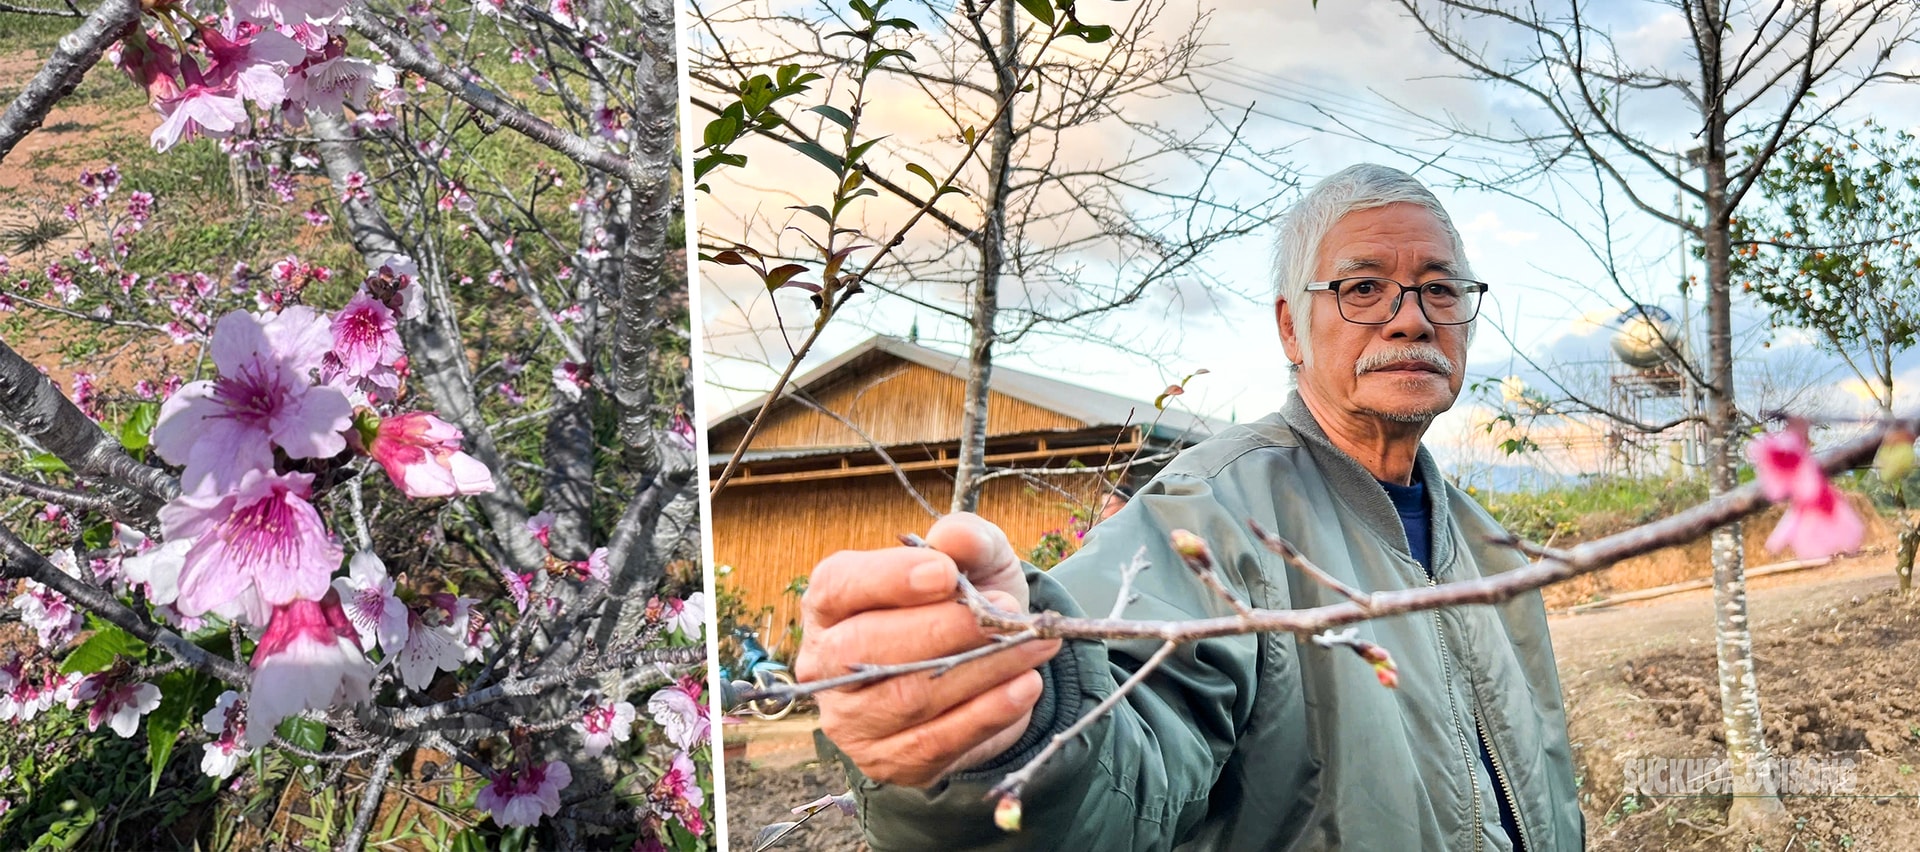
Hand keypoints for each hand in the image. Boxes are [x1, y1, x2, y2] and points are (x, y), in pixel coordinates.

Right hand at [798, 513, 1062, 786]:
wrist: (984, 665)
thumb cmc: (962, 602)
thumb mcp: (973, 559)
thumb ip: (966, 539)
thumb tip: (954, 536)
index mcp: (831, 602)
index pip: (840, 586)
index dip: (888, 579)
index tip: (946, 574)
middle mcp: (826, 663)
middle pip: (866, 648)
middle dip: (943, 630)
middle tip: (1006, 615)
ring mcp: (853, 719)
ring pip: (908, 696)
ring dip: (980, 670)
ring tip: (1034, 645)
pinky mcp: (889, 760)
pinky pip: (936, 742)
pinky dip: (987, 714)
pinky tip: (1026, 687)